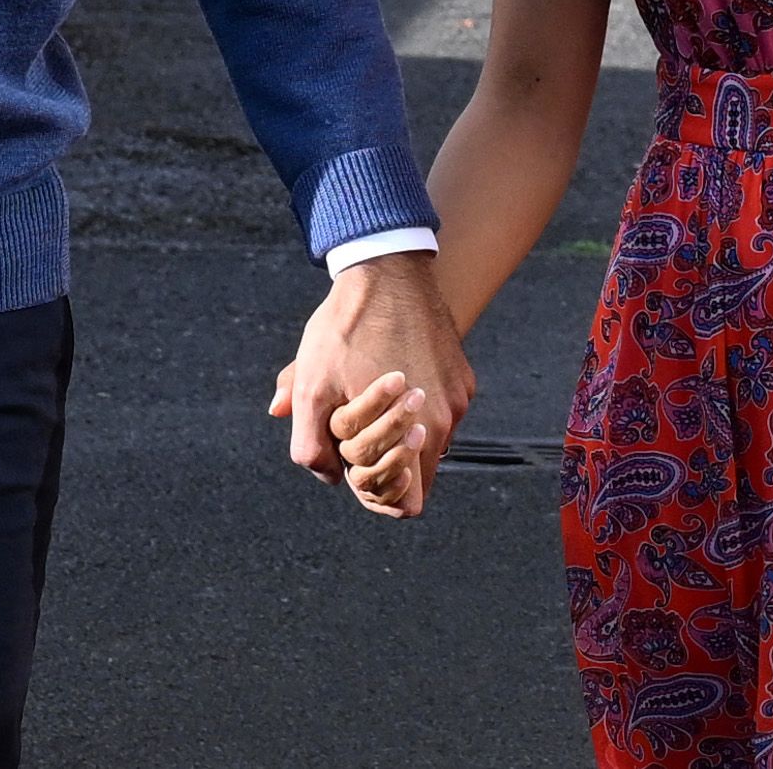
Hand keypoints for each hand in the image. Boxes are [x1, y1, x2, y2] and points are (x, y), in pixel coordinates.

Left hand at [268, 253, 473, 516]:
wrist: (385, 270)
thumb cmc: (345, 329)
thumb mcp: (313, 383)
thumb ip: (310, 442)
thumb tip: (325, 475)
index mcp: (415, 435)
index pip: (408, 503)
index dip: (376, 492)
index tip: (355, 465)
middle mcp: (446, 422)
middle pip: (417, 471)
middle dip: (384, 459)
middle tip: (356, 426)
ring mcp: (458, 398)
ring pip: (427, 439)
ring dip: (399, 430)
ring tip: (370, 393)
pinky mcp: (462, 377)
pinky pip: (439, 408)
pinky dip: (415, 403)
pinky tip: (391, 371)